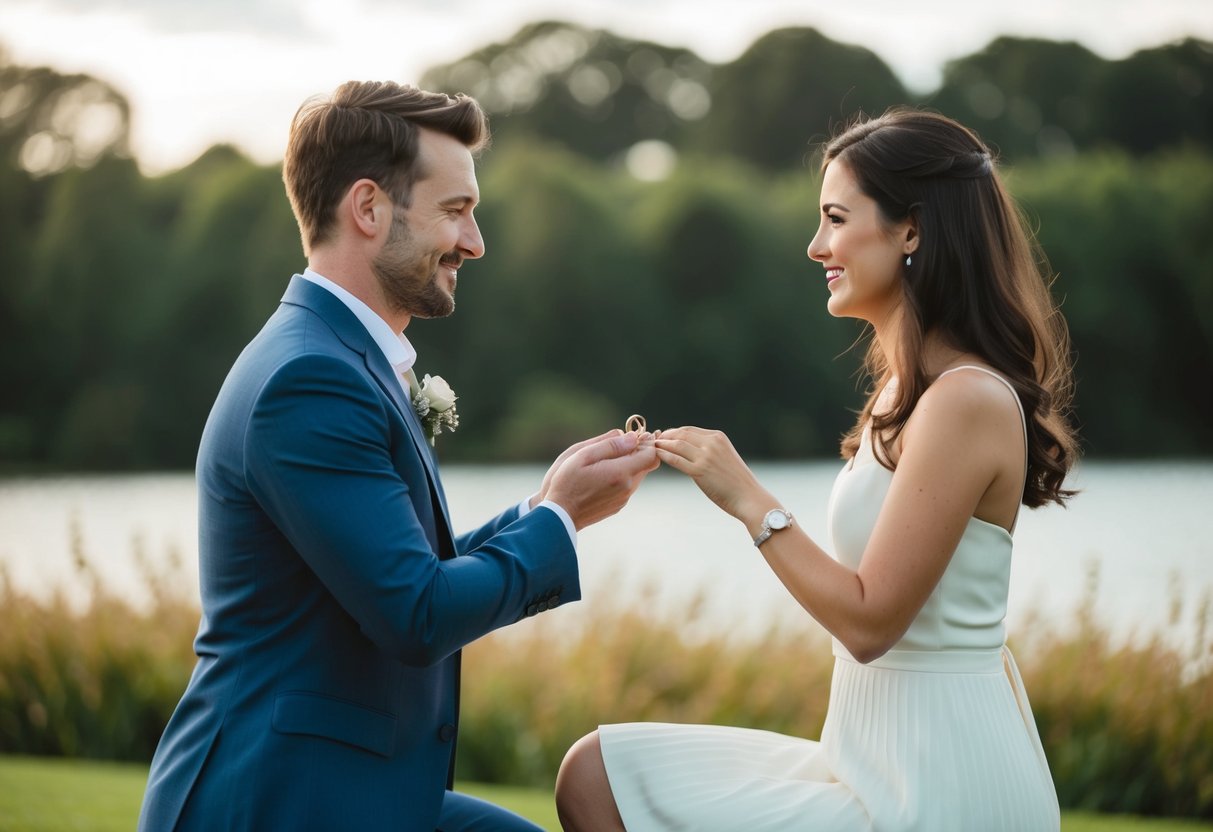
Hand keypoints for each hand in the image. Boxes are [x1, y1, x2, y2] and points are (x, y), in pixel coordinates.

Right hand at [544, 431, 659, 529]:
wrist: (559, 515)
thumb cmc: (567, 482)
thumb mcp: (583, 455)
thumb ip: (610, 445)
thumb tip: (632, 437)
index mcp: (620, 472)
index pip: (651, 455)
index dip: (647, 442)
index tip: (637, 434)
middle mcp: (627, 487)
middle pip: (647, 465)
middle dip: (639, 451)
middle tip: (623, 441)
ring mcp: (623, 498)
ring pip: (637, 475)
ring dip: (629, 464)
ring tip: (608, 458)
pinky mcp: (617, 505)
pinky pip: (628, 486)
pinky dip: (622, 476)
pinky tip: (603, 474)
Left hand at [654, 426, 771, 521]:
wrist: (749, 497)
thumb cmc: (737, 482)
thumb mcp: (725, 457)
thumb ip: (709, 450)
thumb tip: (689, 451)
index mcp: (718, 437)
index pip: (689, 430)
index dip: (674, 432)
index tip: (664, 436)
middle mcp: (712, 443)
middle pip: (681, 434)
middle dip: (665, 436)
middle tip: (654, 440)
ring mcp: (706, 456)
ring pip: (676, 445)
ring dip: (662, 445)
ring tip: (653, 447)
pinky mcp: (700, 470)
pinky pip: (676, 460)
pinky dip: (664, 456)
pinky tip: (657, 456)